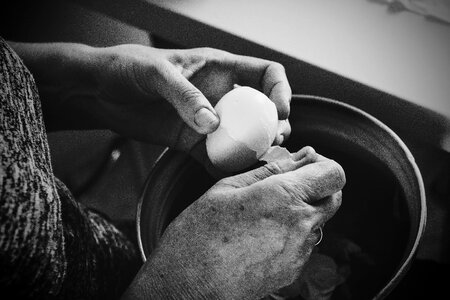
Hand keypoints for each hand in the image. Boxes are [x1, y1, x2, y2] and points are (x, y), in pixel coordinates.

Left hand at [84, 45, 291, 152]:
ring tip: (259, 163)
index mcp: (220, 68)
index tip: (280, 112)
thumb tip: (212, 126)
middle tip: (274, 142)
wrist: (99, 91)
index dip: (281, 90)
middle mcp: (220, 96)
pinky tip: (231, 178)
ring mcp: (207, 121)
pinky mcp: (192, 142)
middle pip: (262, 110)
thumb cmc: (127, 68)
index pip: (266, 73)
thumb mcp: (155, 74)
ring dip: (256, 150)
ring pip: (244, 137)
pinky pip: (217, 158)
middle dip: (275, 126)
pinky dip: (226, 168)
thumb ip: (184, 96)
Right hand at [123, 147, 345, 299]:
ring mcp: (299, 252)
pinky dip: (293, 233)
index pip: (334, 174)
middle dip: (318, 186)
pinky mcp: (292, 271)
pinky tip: (262, 234)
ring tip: (267, 212)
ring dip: (304, 210)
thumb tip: (300, 157)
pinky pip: (305, 243)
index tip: (303, 164)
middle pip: (334, 198)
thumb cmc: (198, 234)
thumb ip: (270, 169)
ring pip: (320, 221)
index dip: (323, 164)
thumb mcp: (227, 188)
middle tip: (288, 184)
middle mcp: (301, 225)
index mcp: (285, 197)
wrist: (188, 288)